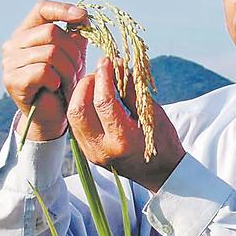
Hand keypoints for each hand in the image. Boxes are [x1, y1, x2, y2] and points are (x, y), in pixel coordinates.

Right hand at [1, 0, 87, 140]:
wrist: (53, 116)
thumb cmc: (64, 84)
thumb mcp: (73, 56)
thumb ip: (76, 36)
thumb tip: (83, 16)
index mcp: (27, 33)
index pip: (42, 8)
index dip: (63, 9)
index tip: (84, 17)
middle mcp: (13, 44)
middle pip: (52, 32)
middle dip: (73, 53)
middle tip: (78, 71)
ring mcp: (9, 62)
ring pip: (50, 53)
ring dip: (68, 70)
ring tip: (68, 83)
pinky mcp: (12, 80)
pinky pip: (43, 71)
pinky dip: (57, 81)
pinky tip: (56, 89)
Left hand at [68, 57, 185, 191]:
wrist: (161, 174)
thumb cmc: (162, 142)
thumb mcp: (152, 114)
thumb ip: (132, 90)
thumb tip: (118, 66)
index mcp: (123, 140)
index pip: (104, 102)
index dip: (104, 77)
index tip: (108, 62)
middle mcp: (103, 149)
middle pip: (79, 110)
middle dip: (86, 84)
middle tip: (100, 73)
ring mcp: (92, 154)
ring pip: (73, 117)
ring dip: (81, 95)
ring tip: (96, 84)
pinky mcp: (88, 153)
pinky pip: (77, 125)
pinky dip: (82, 107)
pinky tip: (93, 99)